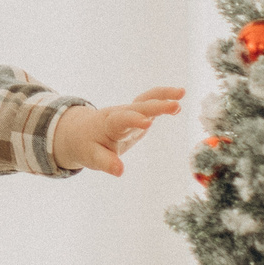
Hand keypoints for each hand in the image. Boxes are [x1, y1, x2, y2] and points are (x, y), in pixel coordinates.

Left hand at [51, 86, 185, 176]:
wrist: (82, 131)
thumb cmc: (87, 146)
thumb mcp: (92, 157)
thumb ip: (106, 163)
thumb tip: (120, 171)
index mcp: (109, 125)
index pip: (122, 120)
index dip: (133, 121)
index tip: (147, 123)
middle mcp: (120, 114)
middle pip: (138, 107)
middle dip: (156, 106)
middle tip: (175, 106)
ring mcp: (130, 112)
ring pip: (145, 100)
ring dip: (163, 96)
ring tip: (182, 93)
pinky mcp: (137, 113)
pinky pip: (150, 102)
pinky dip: (163, 98)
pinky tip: (180, 97)